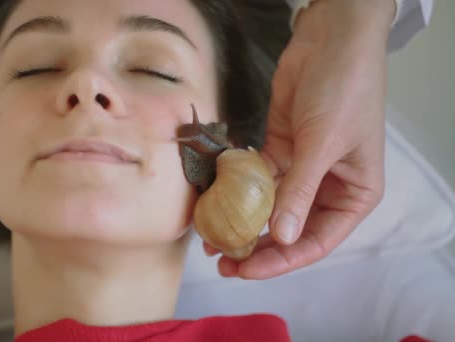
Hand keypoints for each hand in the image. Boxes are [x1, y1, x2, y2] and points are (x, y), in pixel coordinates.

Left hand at [205, 0, 395, 278]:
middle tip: (224, 263)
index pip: (317, 241)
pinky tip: (216, 203)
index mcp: (354, 195)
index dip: (283, 261)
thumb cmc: (344, 90)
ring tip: (212, 239)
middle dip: (258, 249)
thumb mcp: (324, 144)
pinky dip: (237, 191)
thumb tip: (281, 237)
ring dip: (243, 223)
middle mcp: (328, 187)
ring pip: (269, 208)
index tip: (248, 270)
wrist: (330, 40)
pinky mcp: (279, 150)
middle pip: (290, 230)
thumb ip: (301, 191)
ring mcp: (301, 169)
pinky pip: (256, 179)